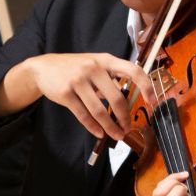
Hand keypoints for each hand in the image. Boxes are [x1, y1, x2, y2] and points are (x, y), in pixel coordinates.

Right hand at [0, 52, 152, 139]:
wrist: (43, 67)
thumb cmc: (74, 68)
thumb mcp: (95, 64)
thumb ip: (111, 78)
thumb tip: (127, 102)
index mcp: (105, 60)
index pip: (133, 70)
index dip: (145, 86)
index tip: (152, 101)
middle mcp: (93, 68)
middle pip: (117, 98)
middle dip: (124, 118)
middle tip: (127, 129)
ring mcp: (78, 80)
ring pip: (100, 111)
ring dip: (110, 127)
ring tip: (116, 135)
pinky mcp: (65, 93)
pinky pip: (83, 115)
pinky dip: (93, 127)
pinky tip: (99, 132)